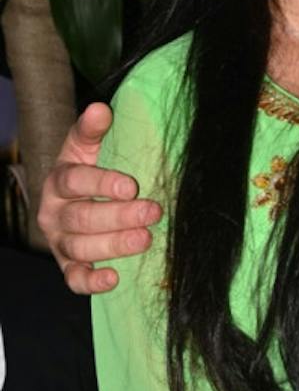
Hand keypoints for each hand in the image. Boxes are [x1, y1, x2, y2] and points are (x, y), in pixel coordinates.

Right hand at [37, 103, 161, 292]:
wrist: (73, 198)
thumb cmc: (88, 169)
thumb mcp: (86, 146)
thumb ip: (92, 130)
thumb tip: (99, 108)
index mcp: (59, 181)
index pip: (75, 181)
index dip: (101, 183)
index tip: (131, 186)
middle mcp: (54, 213)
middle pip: (82, 218)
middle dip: (118, 217)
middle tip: (152, 212)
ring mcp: (59, 242)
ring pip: (80, 248)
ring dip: (113, 245)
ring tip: (145, 239)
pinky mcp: (67, 265)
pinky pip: (73, 279)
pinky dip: (91, 282)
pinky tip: (114, 279)